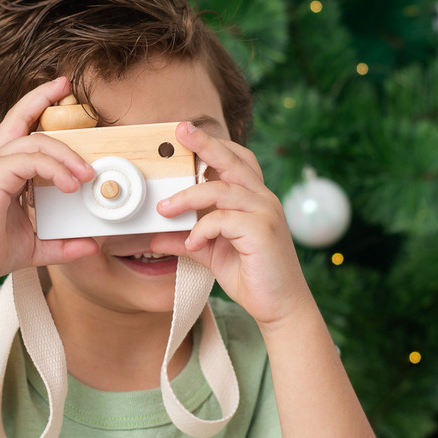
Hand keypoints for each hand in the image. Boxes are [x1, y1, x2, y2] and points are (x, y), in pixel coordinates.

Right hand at [0, 77, 98, 285]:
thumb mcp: (35, 245)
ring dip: (66, 154)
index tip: (61, 92)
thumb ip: (62, 243)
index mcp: (4, 170)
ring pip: (35, 140)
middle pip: (22, 118)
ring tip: (86, 175)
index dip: (38, 105)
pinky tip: (68, 184)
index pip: (22, 128)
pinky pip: (30, 160)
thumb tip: (91, 244)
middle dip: (45, 99)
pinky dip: (54, 169)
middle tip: (71, 92)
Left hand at [151, 123, 315, 328]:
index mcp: (254, 199)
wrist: (281, 307)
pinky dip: (202, 229)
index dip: (213, 145)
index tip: (187, 133)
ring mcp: (265, 213)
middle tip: (180, 129)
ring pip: (221, 190)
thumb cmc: (252, 276)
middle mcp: (263, 199)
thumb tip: (155, 235)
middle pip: (233, 161)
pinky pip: (223, 220)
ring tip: (164, 209)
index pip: (236, 160)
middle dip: (205, 143)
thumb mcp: (212, 253)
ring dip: (187, 197)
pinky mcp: (262, 231)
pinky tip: (193, 243)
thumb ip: (188, 239)